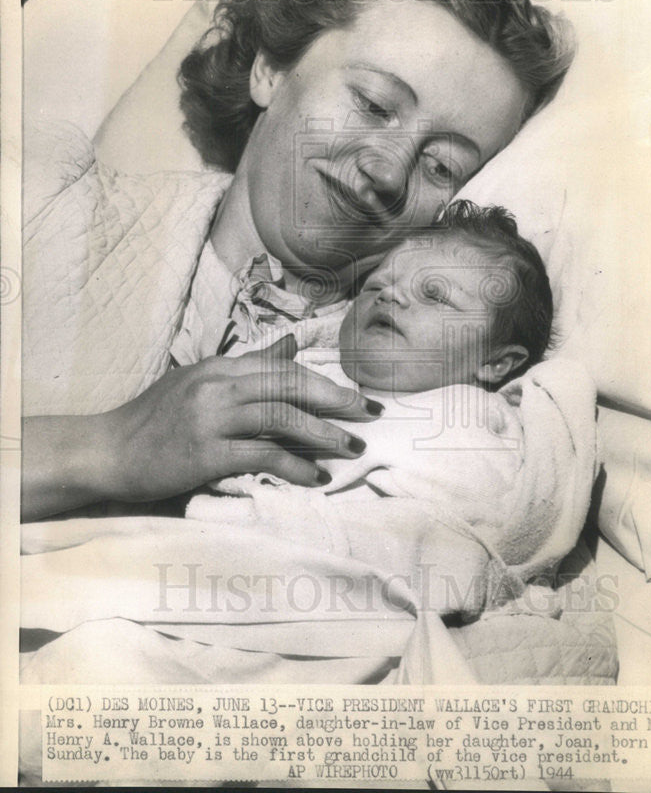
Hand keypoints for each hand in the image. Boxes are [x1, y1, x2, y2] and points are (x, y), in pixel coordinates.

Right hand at [105, 334, 380, 501]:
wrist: (107, 451)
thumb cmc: (156, 419)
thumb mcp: (202, 381)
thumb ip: (250, 366)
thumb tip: (292, 345)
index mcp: (221, 367)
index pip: (285, 368)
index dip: (327, 382)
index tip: (360, 397)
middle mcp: (218, 385)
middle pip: (291, 386)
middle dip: (337, 401)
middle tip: (370, 417)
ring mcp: (210, 417)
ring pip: (281, 417)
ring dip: (323, 434)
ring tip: (351, 448)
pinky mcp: (204, 452)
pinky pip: (261, 455)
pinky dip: (294, 466)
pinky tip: (315, 477)